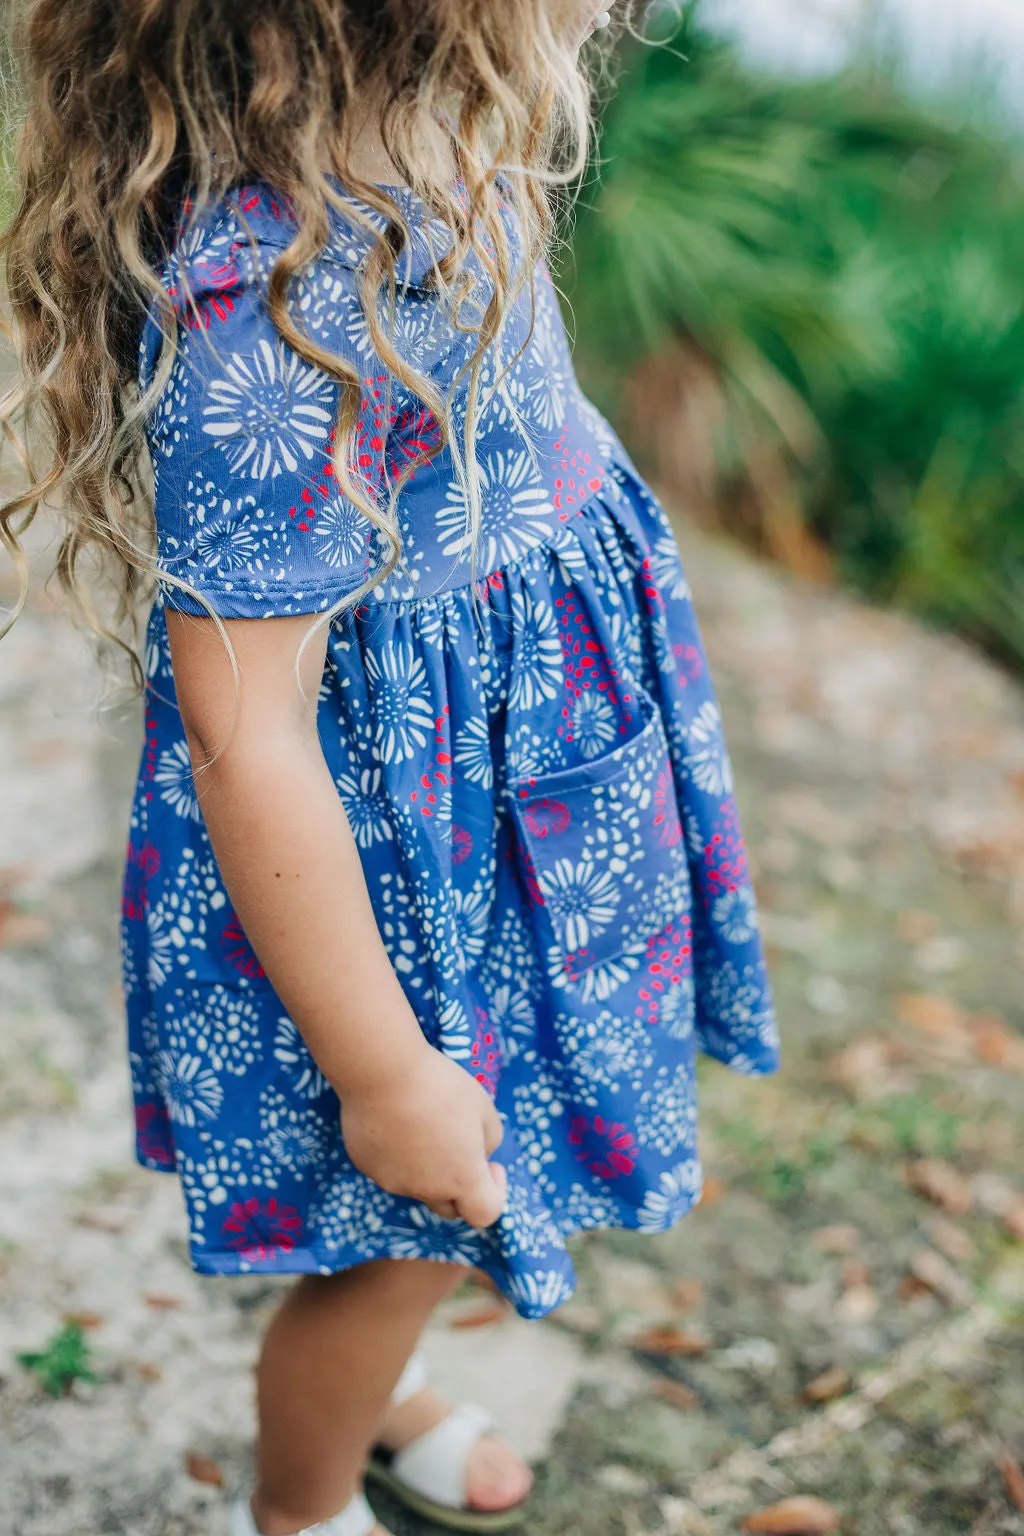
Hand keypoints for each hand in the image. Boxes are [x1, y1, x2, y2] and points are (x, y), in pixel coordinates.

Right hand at [340, 1046, 506, 1228]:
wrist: (383, 1072)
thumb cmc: (441, 1087)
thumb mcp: (484, 1109)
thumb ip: (488, 1141)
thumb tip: (476, 1153)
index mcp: (462, 1179)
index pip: (485, 1214)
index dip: (496, 1193)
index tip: (491, 1165)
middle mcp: (427, 1190)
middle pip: (448, 1206)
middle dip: (459, 1187)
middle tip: (459, 1149)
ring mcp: (392, 1181)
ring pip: (416, 1184)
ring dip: (426, 1167)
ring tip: (421, 1122)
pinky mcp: (366, 1166)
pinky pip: (389, 1167)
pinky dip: (397, 1153)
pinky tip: (394, 1118)